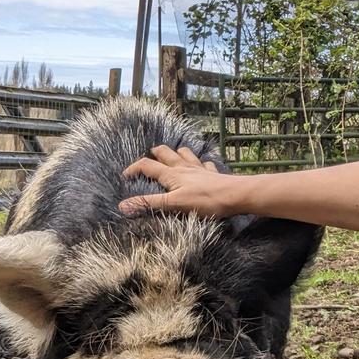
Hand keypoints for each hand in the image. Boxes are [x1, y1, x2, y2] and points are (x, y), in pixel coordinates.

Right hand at [119, 145, 235, 216]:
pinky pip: (206, 164)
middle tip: (150, 155)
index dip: (134, 168)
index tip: (125, 175)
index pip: (147, 165)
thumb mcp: (173, 204)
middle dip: (156, 153)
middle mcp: (185, 168)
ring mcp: (200, 169)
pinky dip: (201, 163)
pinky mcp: (213, 174)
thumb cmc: (205, 201)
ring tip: (174, 154)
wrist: (236, 195)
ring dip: (178, 153)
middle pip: (166, 153)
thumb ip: (149, 203)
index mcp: (172, 174)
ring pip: (185, 154)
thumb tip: (122, 205)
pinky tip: (203, 165)